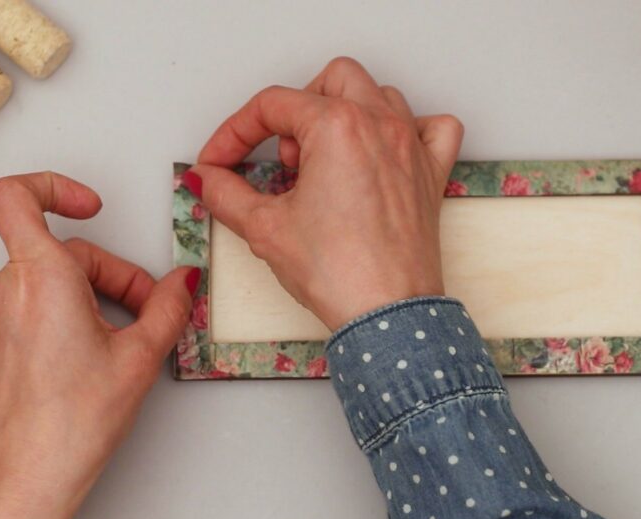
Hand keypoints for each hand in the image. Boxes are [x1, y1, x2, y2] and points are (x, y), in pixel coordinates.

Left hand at [0, 172, 197, 518]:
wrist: (23, 481)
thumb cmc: (72, 424)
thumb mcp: (140, 358)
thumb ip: (167, 307)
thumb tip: (184, 283)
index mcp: (40, 277)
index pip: (16, 195)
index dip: (54, 186)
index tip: (91, 208)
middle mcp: (5, 291)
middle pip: (60, 253)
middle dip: (109, 275)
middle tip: (144, 315)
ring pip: (44, 284)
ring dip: (86, 300)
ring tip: (116, 345)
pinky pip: (26, 313)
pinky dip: (59, 322)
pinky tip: (83, 364)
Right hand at [189, 57, 463, 329]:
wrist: (386, 315)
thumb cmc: (339, 273)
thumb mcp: (264, 228)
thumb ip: (226, 194)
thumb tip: (208, 179)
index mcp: (337, 127)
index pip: (271, 105)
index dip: (234, 132)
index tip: (220, 161)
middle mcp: (379, 125)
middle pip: (329, 81)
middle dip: (293, 111)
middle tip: (278, 158)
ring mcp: (410, 147)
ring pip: (378, 95)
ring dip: (342, 114)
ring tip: (321, 160)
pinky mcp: (430, 174)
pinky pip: (432, 127)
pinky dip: (408, 128)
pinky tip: (383, 151)